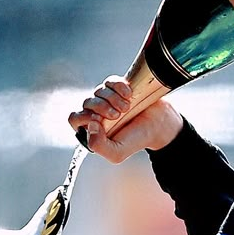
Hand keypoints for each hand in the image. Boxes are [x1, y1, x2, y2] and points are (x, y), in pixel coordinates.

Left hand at [68, 76, 183, 163]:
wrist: (158, 126)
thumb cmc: (137, 140)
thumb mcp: (117, 153)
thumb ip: (98, 146)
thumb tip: (90, 125)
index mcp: (92, 129)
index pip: (75, 118)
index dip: (84, 117)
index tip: (99, 121)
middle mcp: (97, 113)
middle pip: (86, 102)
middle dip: (101, 107)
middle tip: (117, 115)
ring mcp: (107, 99)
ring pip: (98, 91)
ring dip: (112, 98)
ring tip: (127, 107)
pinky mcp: (117, 88)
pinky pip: (110, 81)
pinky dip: (119, 86)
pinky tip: (129, 94)